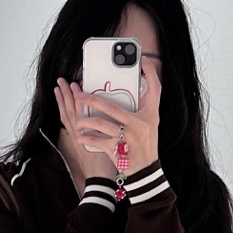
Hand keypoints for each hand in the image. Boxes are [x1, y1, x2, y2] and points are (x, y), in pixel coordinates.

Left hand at [56, 60, 160, 179]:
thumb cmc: (146, 145)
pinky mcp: (119, 151)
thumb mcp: (150, 124)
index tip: (144, 60)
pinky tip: (79, 137)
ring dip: (85, 122)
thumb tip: (133, 90)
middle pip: (112, 107)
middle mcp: (140, 124)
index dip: (151, 73)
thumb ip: (141, 108)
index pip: (155, 89)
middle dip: (92, 100)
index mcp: (150, 114)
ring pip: (101, 124)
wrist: (146, 171)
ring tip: (77, 121)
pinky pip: (98, 142)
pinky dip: (87, 139)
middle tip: (78, 94)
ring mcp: (129, 138)